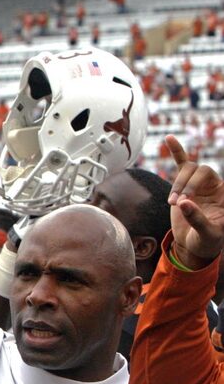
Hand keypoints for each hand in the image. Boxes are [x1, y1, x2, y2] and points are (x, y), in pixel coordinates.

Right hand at [165, 135, 223, 269]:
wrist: (195, 245)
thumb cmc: (207, 241)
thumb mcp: (207, 234)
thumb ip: (198, 219)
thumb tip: (182, 203)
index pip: (211, 177)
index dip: (194, 185)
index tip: (182, 202)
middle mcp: (214, 185)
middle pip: (199, 171)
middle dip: (185, 185)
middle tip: (176, 203)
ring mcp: (199, 184)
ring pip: (187, 170)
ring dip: (177, 184)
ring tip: (171, 202)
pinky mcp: (184, 185)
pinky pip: (181, 163)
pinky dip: (176, 151)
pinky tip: (169, 138)